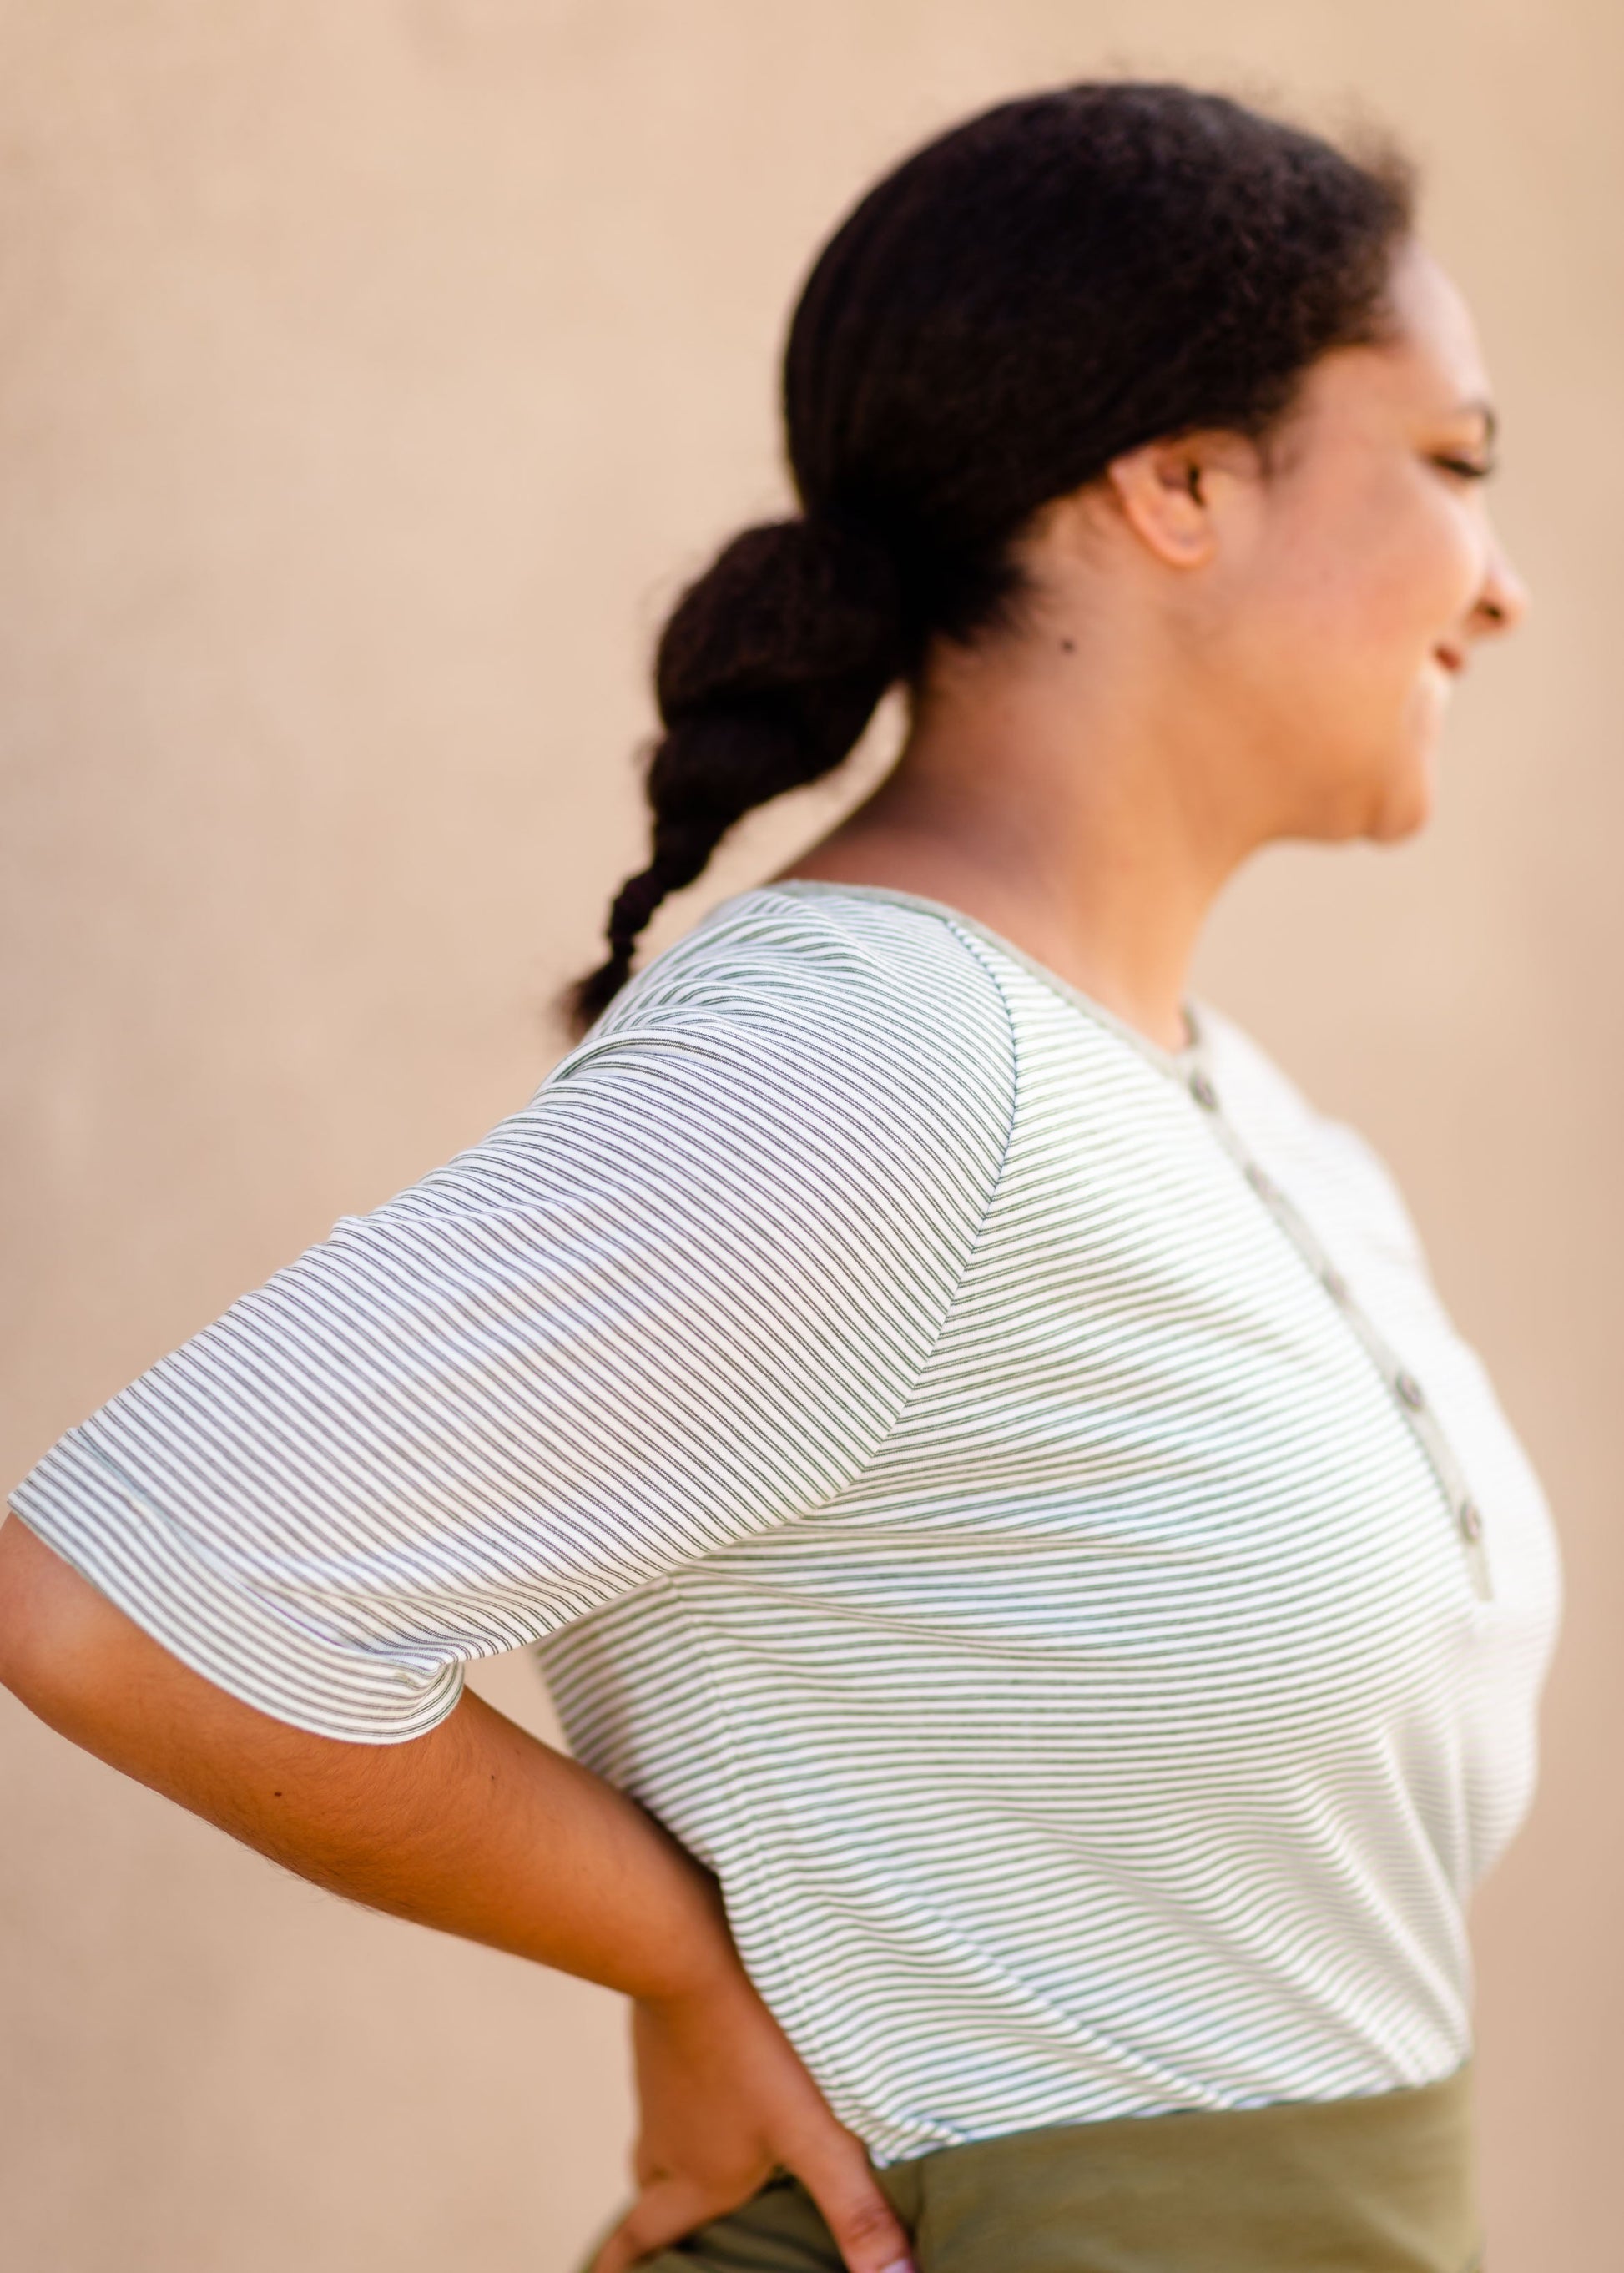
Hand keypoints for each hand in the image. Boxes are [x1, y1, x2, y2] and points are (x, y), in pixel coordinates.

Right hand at [589, 1958, 916, 2272]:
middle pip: (652, 2188)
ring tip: (709, 2150)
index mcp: (693, 2175)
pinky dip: (690, 2086)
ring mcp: (658, 2076)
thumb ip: (857, 2210)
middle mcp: (664, 2132)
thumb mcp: (815, 2135)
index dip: (622, 2267)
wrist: (691, 1943)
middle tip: (671, 2229)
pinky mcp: (663, 2027)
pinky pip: (670, 2074)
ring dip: (678, 2148)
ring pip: (661, 2128)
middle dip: (661, 2216)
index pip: (641, 2239)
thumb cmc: (754, 2046)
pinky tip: (724, 2061)